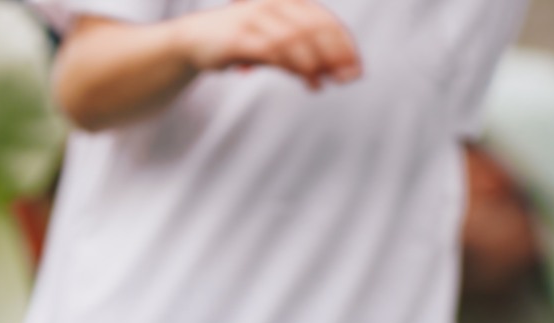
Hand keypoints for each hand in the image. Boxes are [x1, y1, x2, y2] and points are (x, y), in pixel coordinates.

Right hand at [181, 0, 361, 89]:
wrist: (195, 39)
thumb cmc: (242, 41)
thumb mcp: (276, 42)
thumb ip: (303, 53)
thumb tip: (334, 73)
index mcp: (287, 1)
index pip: (324, 20)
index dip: (344, 45)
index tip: (357, 69)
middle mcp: (274, 4)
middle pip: (315, 29)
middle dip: (336, 55)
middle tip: (348, 79)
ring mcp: (256, 17)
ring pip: (296, 39)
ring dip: (317, 64)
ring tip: (324, 84)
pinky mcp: (241, 36)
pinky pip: (275, 51)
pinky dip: (296, 68)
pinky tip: (310, 81)